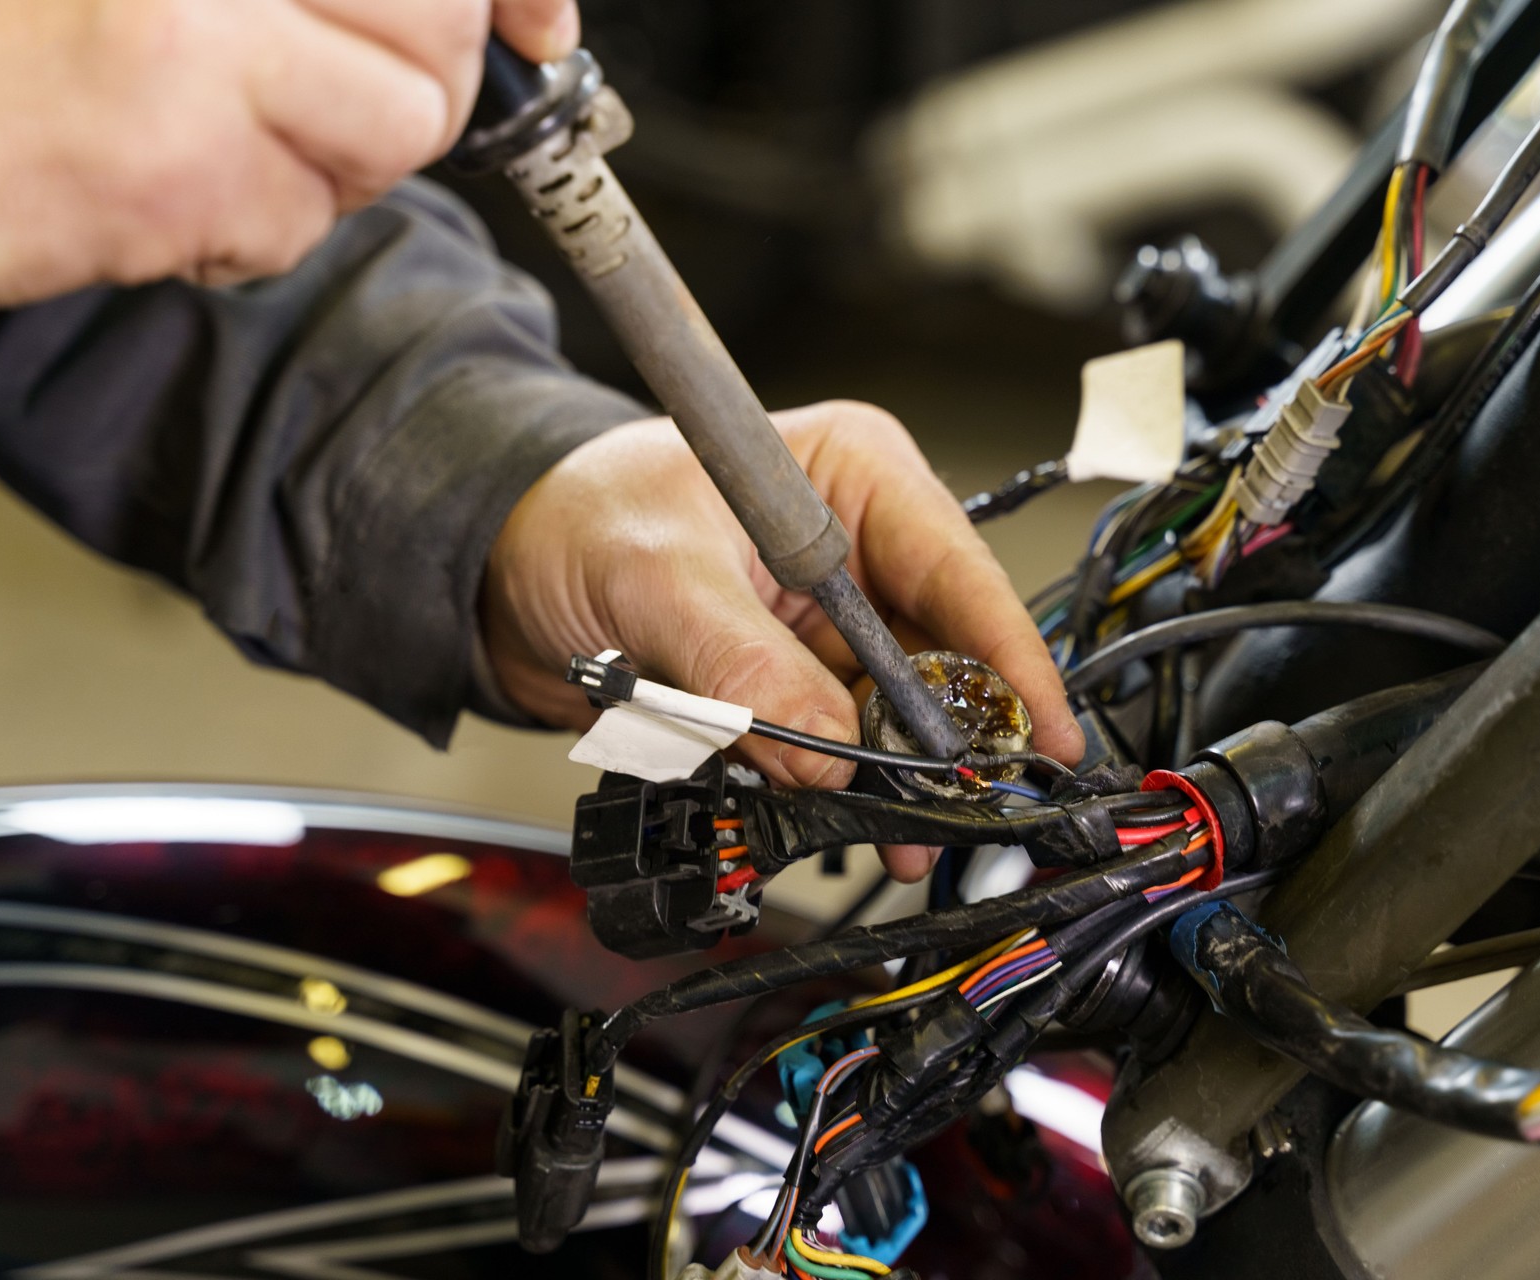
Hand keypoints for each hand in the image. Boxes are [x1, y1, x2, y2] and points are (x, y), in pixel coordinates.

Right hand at [0, 0, 578, 309]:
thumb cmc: (13, 28)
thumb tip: (501, 11)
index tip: (534, 21)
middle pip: (438, 29)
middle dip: (426, 80)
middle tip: (347, 90)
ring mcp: (202, 63)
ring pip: (399, 130)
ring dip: (351, 156)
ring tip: (256, 136)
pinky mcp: (184, 175)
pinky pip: (308, 217)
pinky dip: (265, 221)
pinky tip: (182, 182)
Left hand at [483, 401, 1085, 880]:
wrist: (494, 569)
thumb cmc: (570, 512)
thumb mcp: (656, 574)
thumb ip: (743, 663)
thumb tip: (827, 747)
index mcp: (852, 477)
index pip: (960, 572)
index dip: (1011, 659)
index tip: (1046, 733)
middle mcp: (855, 548)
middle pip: (940, 656)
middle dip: (948, 739)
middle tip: (964, 808)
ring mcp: (825, 621)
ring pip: (890, 713)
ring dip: (888, 776)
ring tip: (899, 835)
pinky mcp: (788, 679)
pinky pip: (832, 743)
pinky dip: (831, 782)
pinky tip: (836, 815)